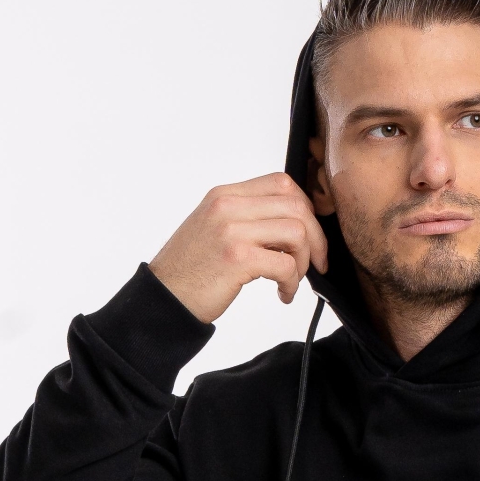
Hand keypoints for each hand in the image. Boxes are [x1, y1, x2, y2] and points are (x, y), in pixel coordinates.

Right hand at [149, 174, 329, 320]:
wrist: (163, 298)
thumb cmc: (189, 270)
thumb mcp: (214, 229)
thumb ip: (245, 218)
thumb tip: (289, 226)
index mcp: (225, 195)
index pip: (281, 183)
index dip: (305, 208)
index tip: (310, 234)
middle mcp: (228, 206)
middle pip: (295, 204)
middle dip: (315, 237)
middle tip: (316, 263)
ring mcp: (232, 230)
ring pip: (296, 232)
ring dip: (304, 262)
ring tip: (292, 280)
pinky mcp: (237, 258)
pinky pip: (286, 264)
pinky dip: (292, 283)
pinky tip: (283, 294)